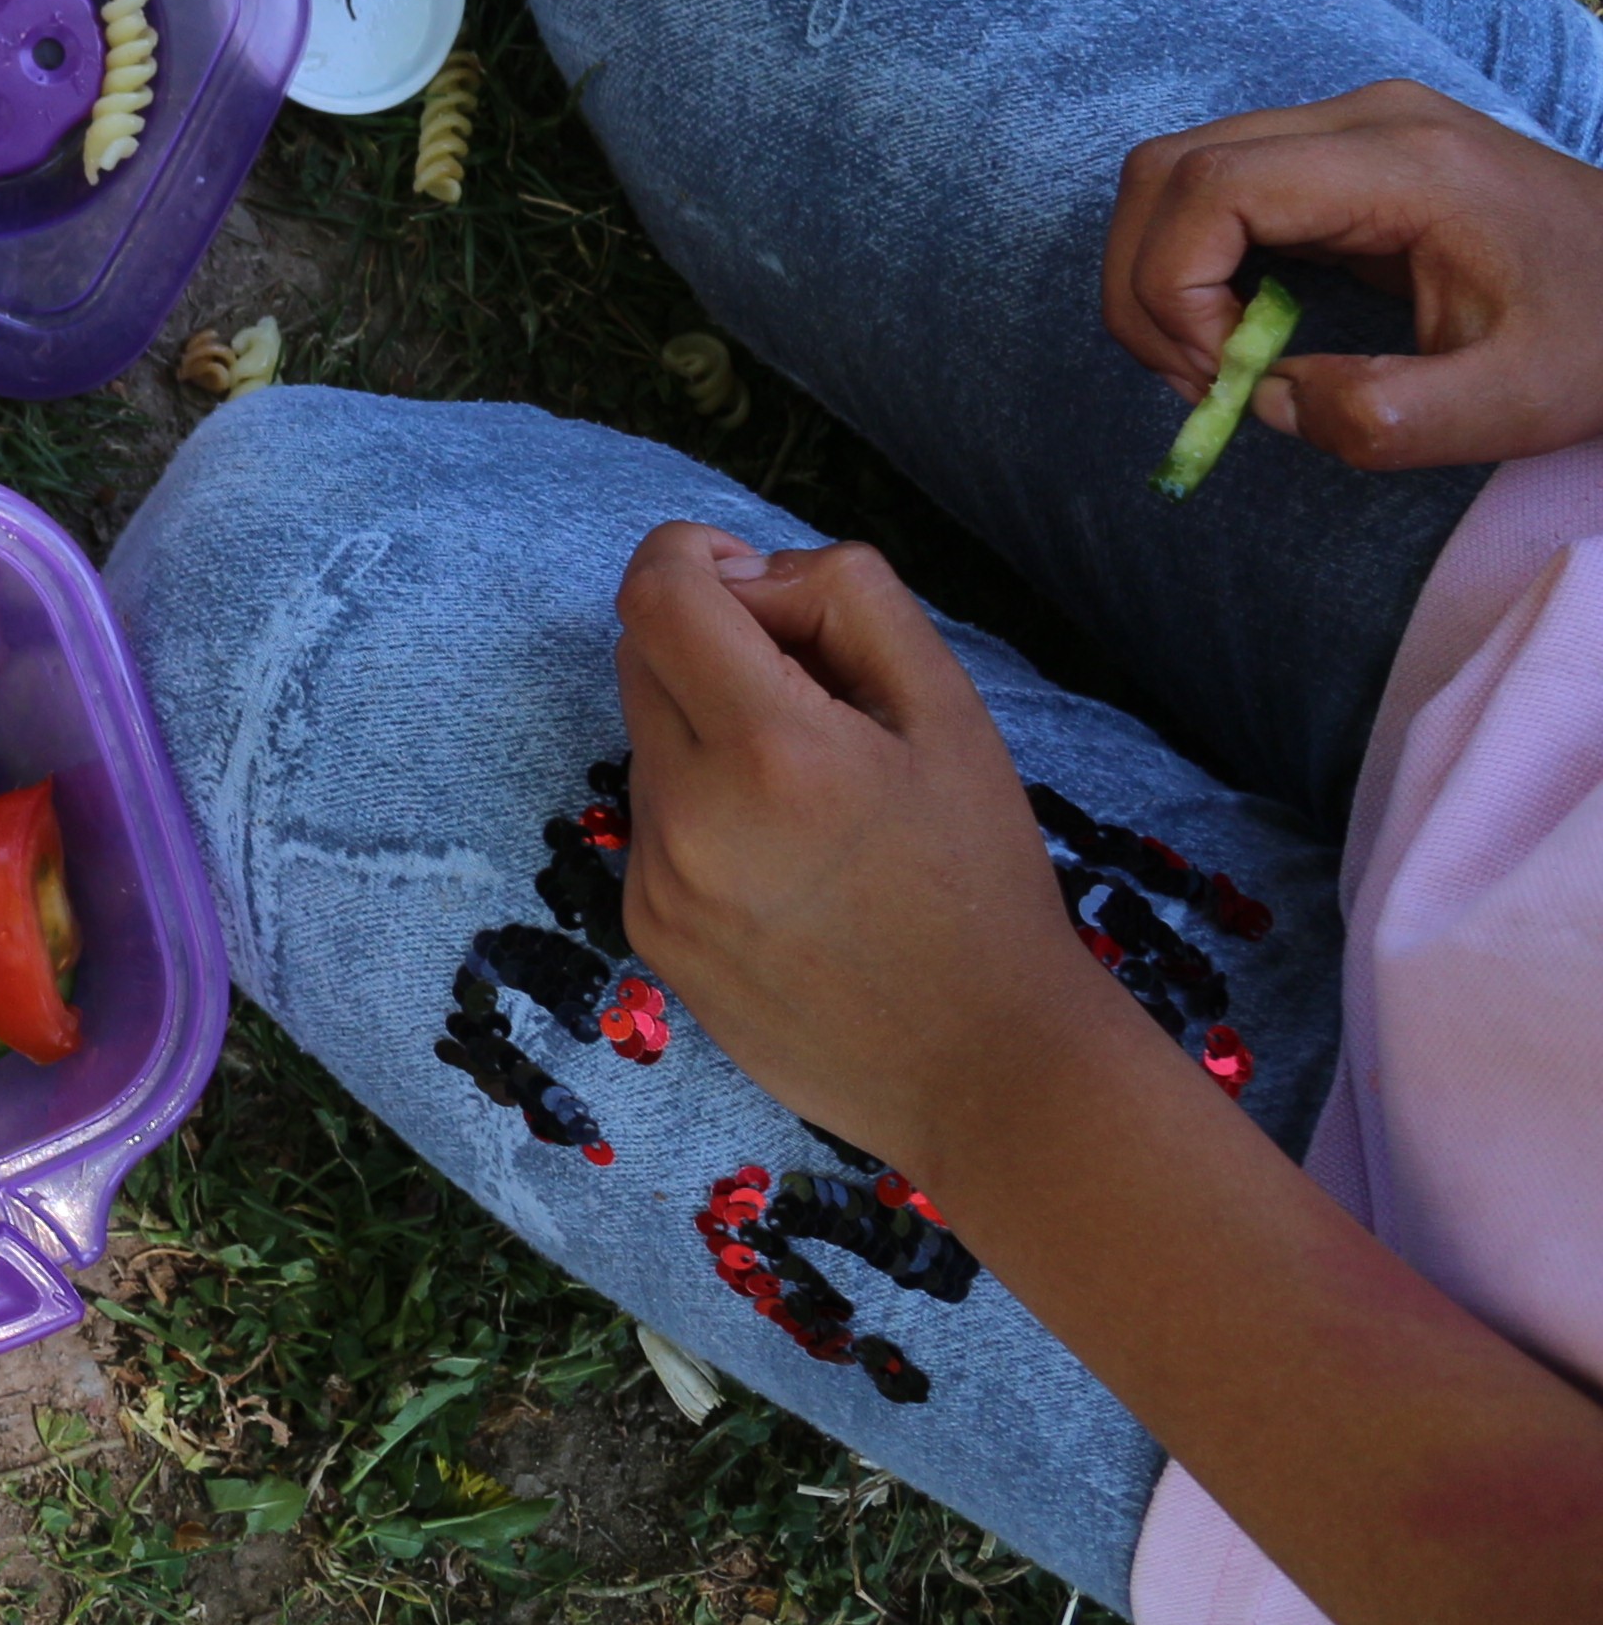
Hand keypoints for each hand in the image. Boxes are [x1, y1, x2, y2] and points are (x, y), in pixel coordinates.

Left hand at [611, 525, 1130, 1178]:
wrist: (986, 1069)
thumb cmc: (983, 881)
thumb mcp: (950, 710)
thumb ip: (846, 601)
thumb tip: (750, 574)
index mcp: (767, 747)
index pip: (655, 591)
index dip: (694, 555)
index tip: (751, 579)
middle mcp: (686, 814)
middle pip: (639, 656)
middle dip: (710, 641)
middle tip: (813, 692)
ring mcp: (653, 882)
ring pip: (649, 743)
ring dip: (710, 732)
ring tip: (818, 801)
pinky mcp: (646, 935)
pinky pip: (654, 826)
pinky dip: (705, 812)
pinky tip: (793, 868)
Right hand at [1104, 81, 1602, 470]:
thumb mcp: (1518, 402)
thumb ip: (1388, 418)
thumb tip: (1267, 402)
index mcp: (1401, 162)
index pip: (1212, 186)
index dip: (1174, 285)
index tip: (1224, 376)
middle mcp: (1361, 118)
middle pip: (1170, 169)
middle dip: (1147, 284)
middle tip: (1200, 380)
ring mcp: (1349, 126)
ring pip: (1179, 173)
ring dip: (1162, 272)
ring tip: (1217, 359)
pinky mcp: (1342, 153)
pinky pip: (1221, 188)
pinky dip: (1197, 261)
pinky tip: (1245, 326)